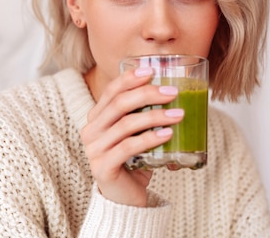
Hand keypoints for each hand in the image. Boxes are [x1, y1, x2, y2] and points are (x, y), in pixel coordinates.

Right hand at [80, 67, 183, 206]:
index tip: (151, 71)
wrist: (124, 199)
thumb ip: (141, 115)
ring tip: (178, 115)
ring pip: (126, 125)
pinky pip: (129, 147)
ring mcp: (94, 150)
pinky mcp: (104, 167)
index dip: (129, 79)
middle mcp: (91, 131)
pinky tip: (168, 134)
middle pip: (119, 104)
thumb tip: (171, 93)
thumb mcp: (134, 134)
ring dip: (155, 116)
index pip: (110, 91)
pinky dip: (150, 138)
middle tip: (172, 93)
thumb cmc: (132, 161)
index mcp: (96, 118)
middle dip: (148, 94)